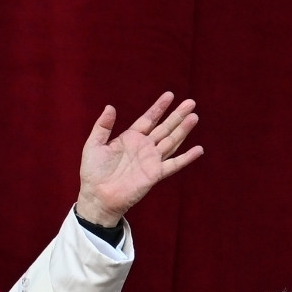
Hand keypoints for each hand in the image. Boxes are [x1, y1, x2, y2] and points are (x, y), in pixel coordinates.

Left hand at [75, 92, 202, 226]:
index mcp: (130, 138)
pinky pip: (174, 164)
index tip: (170, 95)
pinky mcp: (155, 174)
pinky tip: (198, 150)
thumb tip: (110, 106)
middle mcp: (144, 147)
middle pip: (164, 128)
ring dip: (183, 130)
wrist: (97, 196)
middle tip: (190, 102)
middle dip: (177, 115)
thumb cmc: (93, 172)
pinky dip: (187, 158)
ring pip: (171, 141)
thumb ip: (102, 126)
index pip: (148, 119)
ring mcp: (151, 160)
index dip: (159, 107)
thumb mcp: (94, 145)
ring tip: (194, 117)